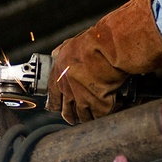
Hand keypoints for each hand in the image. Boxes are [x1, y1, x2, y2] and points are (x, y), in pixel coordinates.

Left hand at [46, 0, 161, 123]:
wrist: (107, 48)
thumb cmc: (90, 43)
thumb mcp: (69, 45)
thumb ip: (61, 53)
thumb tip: (56, 53)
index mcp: (59, 77)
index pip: (53, 98)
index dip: (56, 104)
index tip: (57, 107)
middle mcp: (69, 91)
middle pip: (66, 112)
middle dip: (70, 116)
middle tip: (74, 117)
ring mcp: (84, 100)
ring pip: (83, 117)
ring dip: (87, 118)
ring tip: (91, 117)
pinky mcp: (100, 105)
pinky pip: (100, 116)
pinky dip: (104, 115)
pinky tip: (108, 110)